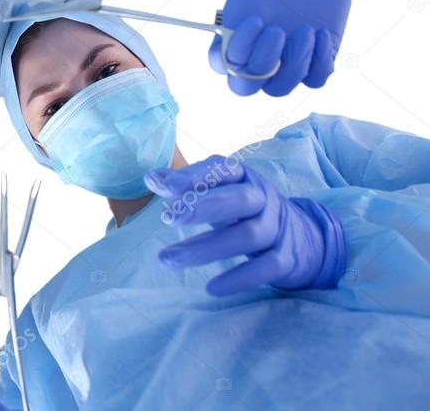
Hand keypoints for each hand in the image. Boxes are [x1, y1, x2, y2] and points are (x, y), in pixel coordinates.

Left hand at [146, 156, 346, 295]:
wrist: (305, 238)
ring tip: (168, 259)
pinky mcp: (286, 259)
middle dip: (202, 207)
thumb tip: (153, 178)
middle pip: (238, 200)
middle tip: (167, 217)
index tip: (159, 183)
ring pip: (247, 236)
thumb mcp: (222, 192)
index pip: (221, 170)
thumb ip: (190, 185)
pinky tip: (211, 287)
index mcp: (245, 178)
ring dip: (206, 248)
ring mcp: (278, 229)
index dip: (191, 176)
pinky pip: (265, 268)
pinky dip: (239, 278)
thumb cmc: (246, 211)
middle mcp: (264, 199)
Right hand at [178, 0, 381, 95]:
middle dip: (261, 64)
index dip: (234, 53)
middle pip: (244, 87)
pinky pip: (315, 79)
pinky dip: (319, 64)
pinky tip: (323, 32)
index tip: (255, 19)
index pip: (220, 63)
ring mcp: (287, 54)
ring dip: (293, 65)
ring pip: (279, 88)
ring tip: (308, 30)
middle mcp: (257, 47)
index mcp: (234, 26)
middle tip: (278, 30)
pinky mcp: (319, 54)